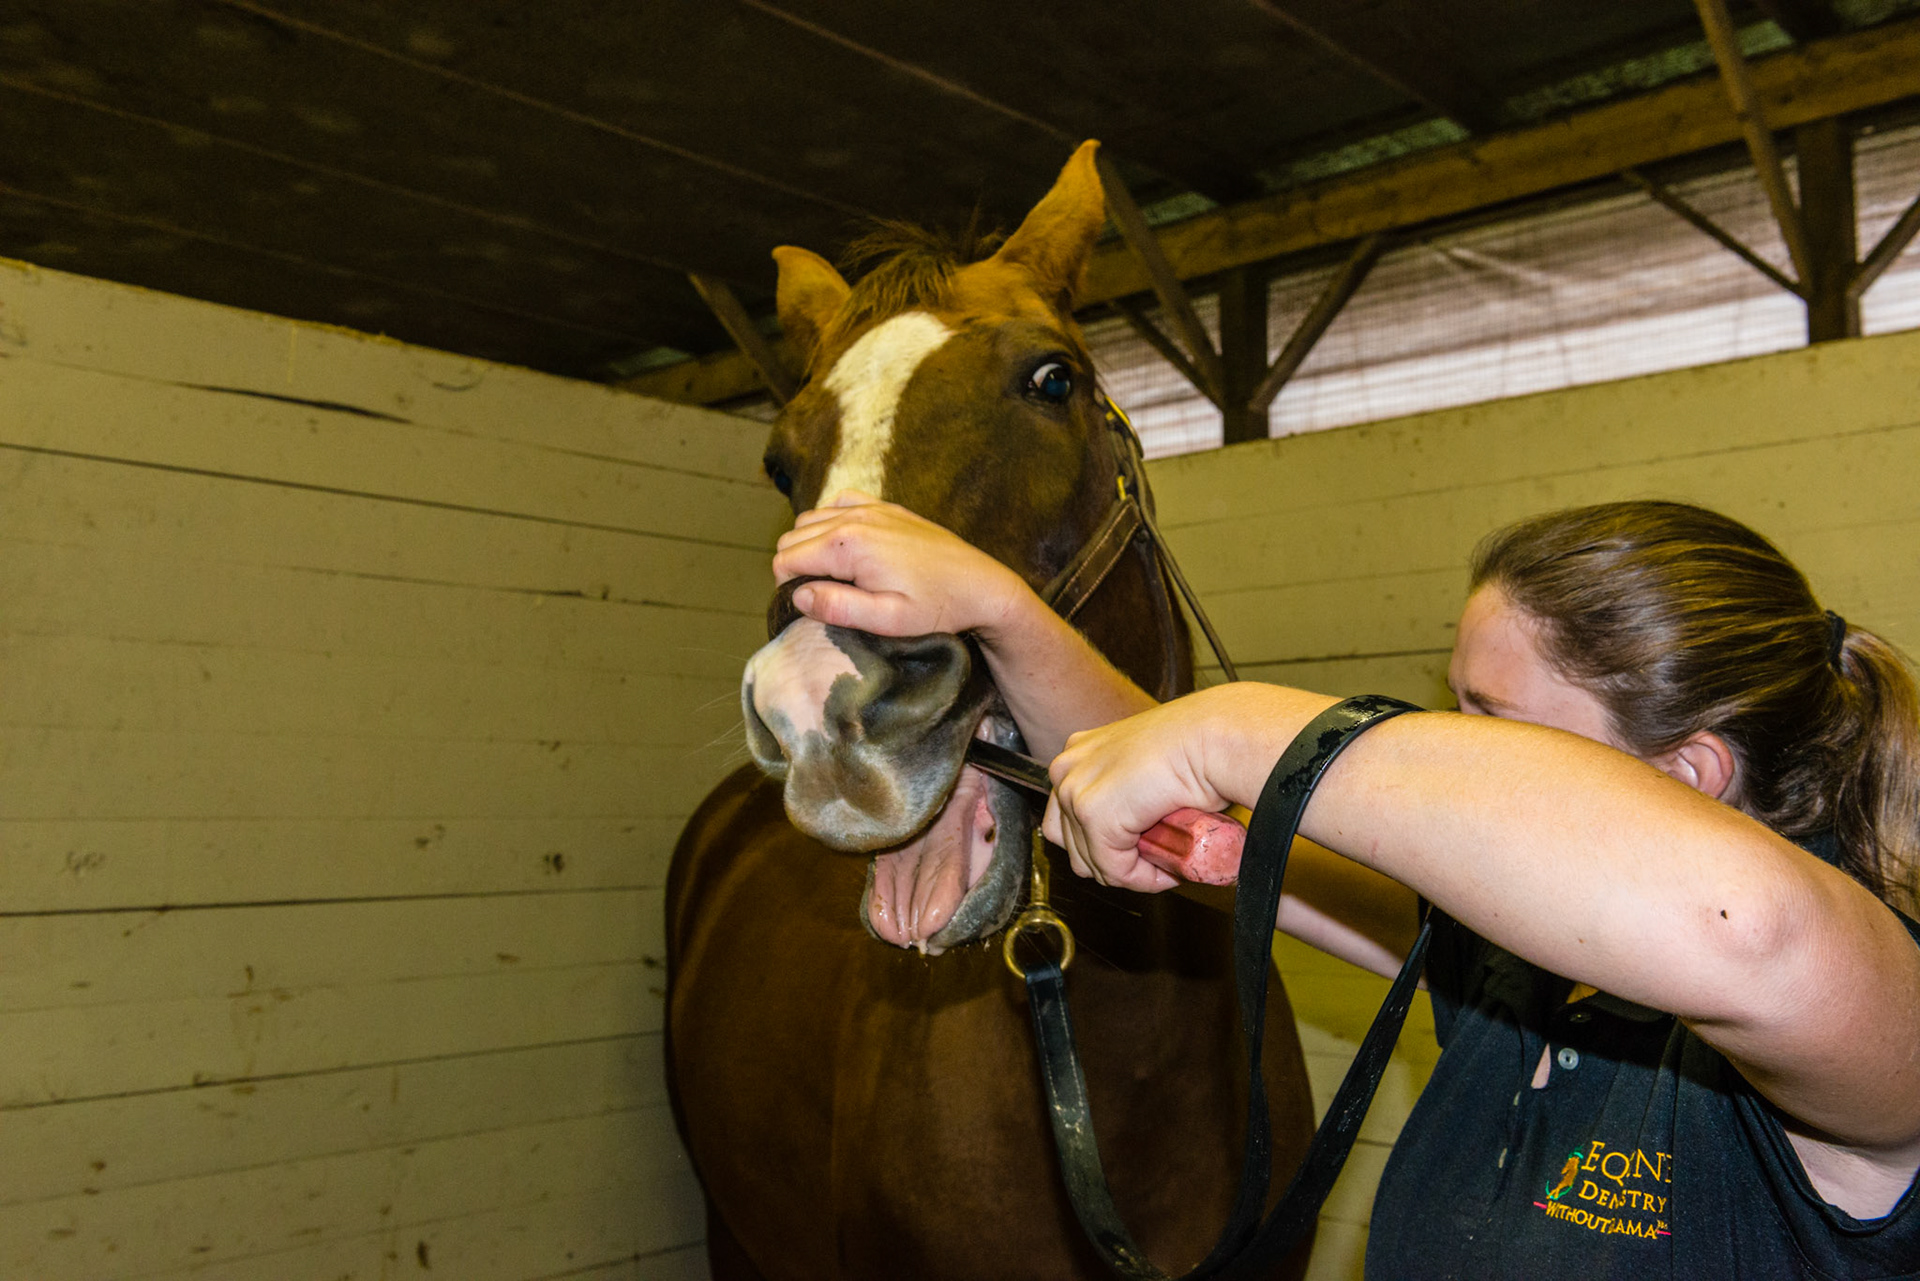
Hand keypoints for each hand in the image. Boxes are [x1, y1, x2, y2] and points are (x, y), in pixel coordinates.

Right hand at [772, 491, 1029, 638]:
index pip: (785, 561)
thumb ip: (837, 608)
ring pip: (809, 519)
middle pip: (792, 539)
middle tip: (821, 597)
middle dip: (795, 567)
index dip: (788, 588)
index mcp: (848, 546)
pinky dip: (831, 522)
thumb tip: (797, 595)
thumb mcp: (887, 620)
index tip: (811, 608)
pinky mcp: (886, 507)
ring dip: (810, 546)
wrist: (982, 586)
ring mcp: (871, 507)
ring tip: (833, 577)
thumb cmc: (937, 608)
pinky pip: (838, 502)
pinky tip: (847, 548)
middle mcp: (854, 517)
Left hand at [1041, 684, 1339, 890]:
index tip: (1140, 851)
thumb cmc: (1199, 745)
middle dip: (1113, 862)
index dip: (1102, 845)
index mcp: (1079, 755)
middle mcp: (1068, 769)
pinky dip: (1143, 879)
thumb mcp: (1149, 766)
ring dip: (1130, 873)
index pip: (1068, 819)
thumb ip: (1131, 789)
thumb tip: (1137, 828)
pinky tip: (1168, 870)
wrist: (1216, 738)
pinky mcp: (1095, 816)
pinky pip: (1114, 870)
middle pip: (1073, 844)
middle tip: (1155, 858)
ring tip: (1164, 863)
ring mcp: (1076, 792)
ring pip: (1091, 863)